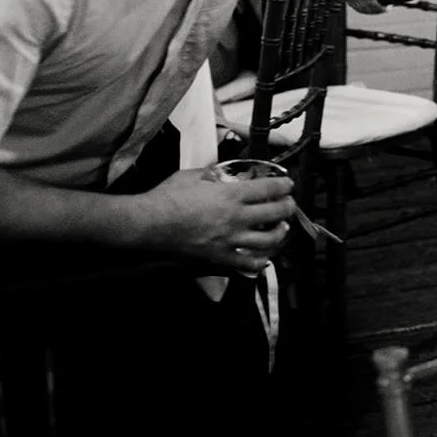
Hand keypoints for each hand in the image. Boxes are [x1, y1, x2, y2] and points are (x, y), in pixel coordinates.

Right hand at [138, 167, 295, 272]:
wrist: (147, 225)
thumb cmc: (166, 198)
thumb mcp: (192, 176)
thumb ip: (212, 174)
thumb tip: (221, 173)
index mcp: (231, 195)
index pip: (269, 188)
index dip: (283, 185)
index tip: (288, 184)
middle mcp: (236, 218)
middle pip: (276, 213)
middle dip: (288, 207)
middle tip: (289, 204)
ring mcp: (230, 241)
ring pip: (269, 240)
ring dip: (280, 233)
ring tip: (282, 228)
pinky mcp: (220, 259)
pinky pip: (248, 263)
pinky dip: (260, 260)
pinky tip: (263, 256)